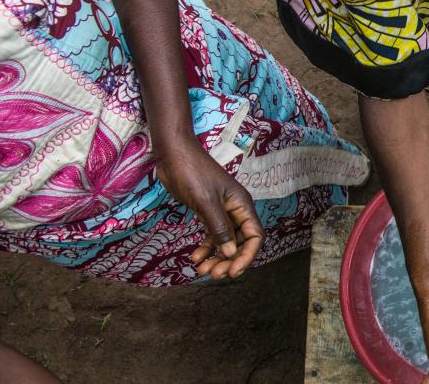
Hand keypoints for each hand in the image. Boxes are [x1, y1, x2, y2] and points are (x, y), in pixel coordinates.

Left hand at [154, 137, 263, 279]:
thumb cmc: (192, 173)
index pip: (254, 236)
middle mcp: (235, 210)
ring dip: (216, 257)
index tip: (232, 272)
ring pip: (225, 241)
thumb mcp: (206, 202)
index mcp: (242, 205)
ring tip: (201, 270)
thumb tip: (229, 254)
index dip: (246, 256)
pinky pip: (212, 235)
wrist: (174, 154)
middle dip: (229, 260)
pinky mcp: (207, 211)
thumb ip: (219, 228)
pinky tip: (195, 257)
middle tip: (213, 274)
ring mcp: (221, 211)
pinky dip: (205, 248)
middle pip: (240, 242)